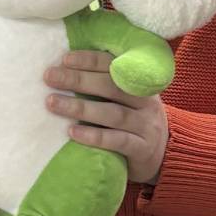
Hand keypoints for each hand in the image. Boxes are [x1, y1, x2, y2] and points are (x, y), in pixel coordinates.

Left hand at [45, 50, 168, 183]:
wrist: (165, 156)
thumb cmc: (133, 122)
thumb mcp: (127, 100)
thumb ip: (106, 85)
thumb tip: (64, 68)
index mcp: (139, 84)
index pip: (114, 65)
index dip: (90, 60)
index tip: (64, 59)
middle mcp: (145, 102)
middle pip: (111, 86)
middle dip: (78, 79)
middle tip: (50, 77)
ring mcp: (146, 126)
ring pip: (113, 113)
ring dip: (80, 108)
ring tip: (52, 103)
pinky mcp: (142, 149)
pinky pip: (118, 141)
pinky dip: (94, 136)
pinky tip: (72, 132)